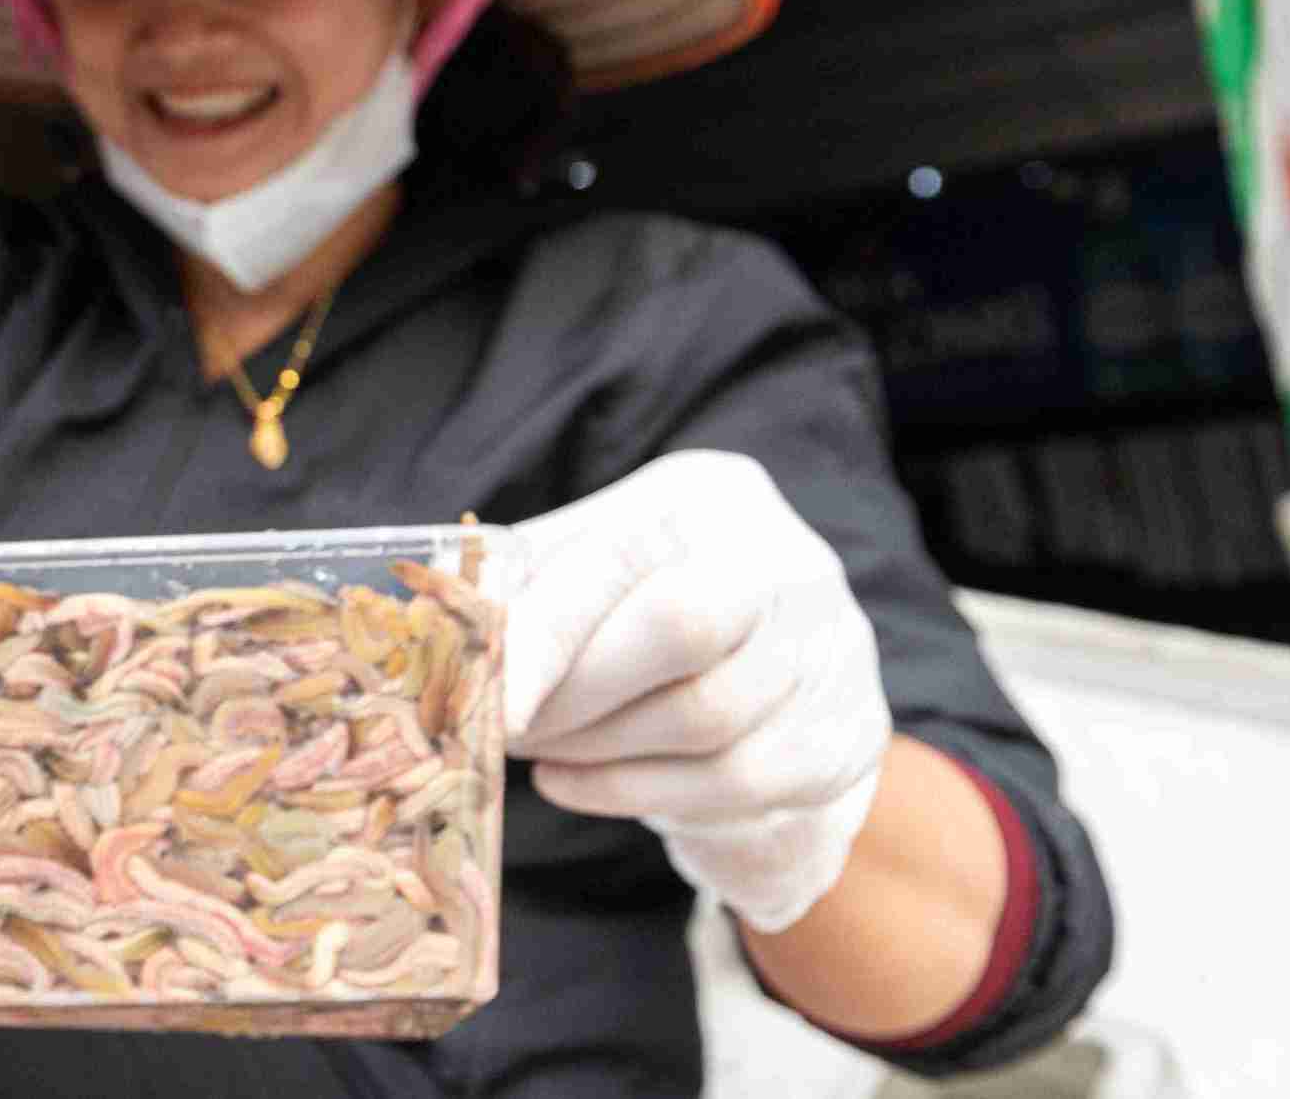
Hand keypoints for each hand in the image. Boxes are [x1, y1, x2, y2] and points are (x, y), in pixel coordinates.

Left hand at [502, 450, 891, 932]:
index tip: (490, 702)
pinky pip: (738, 784)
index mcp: (710, 496)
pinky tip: (580, 782)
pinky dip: (639, 793)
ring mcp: (836, 646)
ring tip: (541, 751)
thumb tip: (441, 629)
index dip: (550, 632)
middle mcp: (791, 558)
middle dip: (578, 694)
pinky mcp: (848, 732)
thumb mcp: (580, 562)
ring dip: (599, 751)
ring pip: (708, 720)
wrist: (759, 659)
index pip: (627, 557)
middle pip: (683, 628)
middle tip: (509, 728)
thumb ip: (518, 584)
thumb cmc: (635, 598)